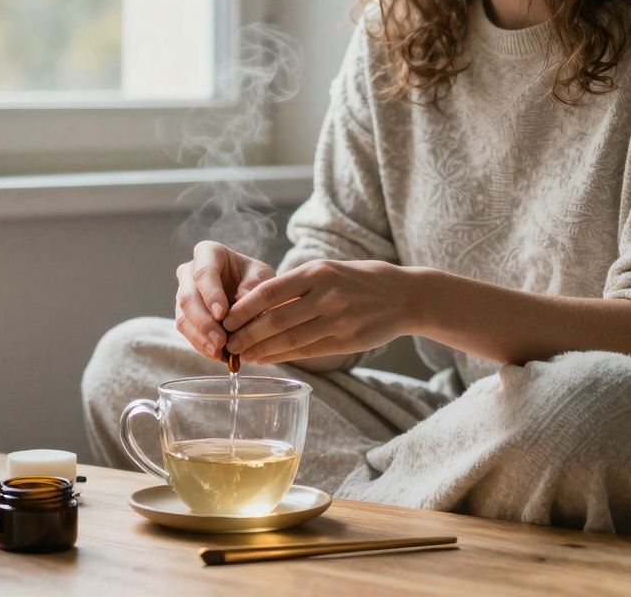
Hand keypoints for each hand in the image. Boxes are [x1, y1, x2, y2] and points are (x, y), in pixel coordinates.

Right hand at [174, 241, 275, 360]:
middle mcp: (189, 272)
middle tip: (221, 341)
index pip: (203, 272)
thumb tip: (243, 298)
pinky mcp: (184, 316)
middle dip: (203, 322)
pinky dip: (201, 345)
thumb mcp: (264, 277)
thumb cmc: (257, 279)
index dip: (210, 294)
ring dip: (200, 337)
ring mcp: (183, 294)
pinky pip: (187, 332)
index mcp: (208, 253)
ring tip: (219, 352)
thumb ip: (255, 284)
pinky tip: (216, 354)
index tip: (222, 314)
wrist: (253, 294)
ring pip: (183, 317)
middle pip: (187, 297)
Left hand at [221, 259, 413, 364]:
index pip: (269, 291)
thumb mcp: (328, 270)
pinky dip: (282, 357)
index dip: (244, 308)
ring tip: (241, 355)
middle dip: (246, 334)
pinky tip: (266, 359)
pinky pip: (306, 352)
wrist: (405, 296)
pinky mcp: (346, 341)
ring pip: (289, 339)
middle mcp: (326, 295)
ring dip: (261, 350)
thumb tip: (255, 305)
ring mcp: (338, 320)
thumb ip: (296, 286)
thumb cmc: (359, 280)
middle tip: (227, 342)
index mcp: (317, 272)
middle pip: (275, 320)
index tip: (226, 318)